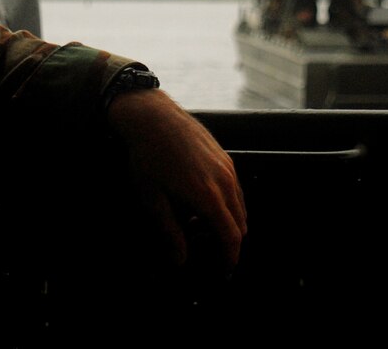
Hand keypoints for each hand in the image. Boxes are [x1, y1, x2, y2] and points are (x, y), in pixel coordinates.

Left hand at [104, 88, 247, 269]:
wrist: (152, 116)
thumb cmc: (147, 157)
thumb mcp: (152, 198)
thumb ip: (170, 232)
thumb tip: (180, 260)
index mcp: (208, 196)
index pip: (231, 237)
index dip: (229, 258)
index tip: (223, 271)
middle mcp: (225, 181)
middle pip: (240, 223)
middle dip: (228, 241)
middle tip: (207, 249)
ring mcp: (227, 166)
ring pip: (240, 205)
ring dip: (227, 221)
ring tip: (199, 224)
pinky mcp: (224, 156)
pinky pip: (235, 187)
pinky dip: (226, 202)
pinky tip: (201, 201)